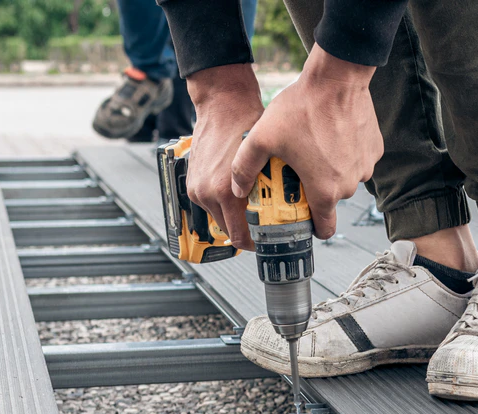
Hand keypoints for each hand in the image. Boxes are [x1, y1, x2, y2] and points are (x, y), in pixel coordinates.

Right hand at [184, 64, 263, 249]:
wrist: (222, 104)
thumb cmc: (245, 124)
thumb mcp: (265, 161)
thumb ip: (269, 190)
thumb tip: (285, 211)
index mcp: (225, 192)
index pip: (239, 237)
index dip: (254, 244)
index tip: (266, 242)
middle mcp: (207, 194)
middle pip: (228, 231)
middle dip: (246, 230)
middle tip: (265, 225)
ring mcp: (197, 189)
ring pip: (219, 217)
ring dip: (234, 215)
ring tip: (253, 206)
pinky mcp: (192, 182)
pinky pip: (210, 203)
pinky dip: (223, 203)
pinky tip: (238, 192)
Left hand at [231, 43, 381, 239]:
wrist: (337, 77)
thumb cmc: (302, 107)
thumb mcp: (261, 138)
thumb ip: (244, 168)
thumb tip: (236, 190)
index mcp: (325, 190)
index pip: (324, 229)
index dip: (311, 227)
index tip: (300, 218)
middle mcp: (350, 183)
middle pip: (331, 200)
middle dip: (315, 191)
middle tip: (297, 172)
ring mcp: (365, 166)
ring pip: (345, 179)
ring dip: (330, 171)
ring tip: (312, 149)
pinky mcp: (375, 149)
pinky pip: (357, 160)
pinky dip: (345, 154)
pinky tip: (330, 136)